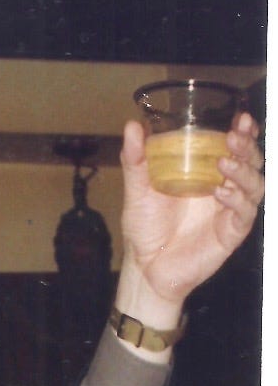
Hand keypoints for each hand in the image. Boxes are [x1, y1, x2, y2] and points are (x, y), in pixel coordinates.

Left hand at [114, 112, 264, 330]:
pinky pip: (244, 213)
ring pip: (254, 184)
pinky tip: (221, 193)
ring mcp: (229, 211)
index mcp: (207, 174)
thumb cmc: (145, 227)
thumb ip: (136, 159)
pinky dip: (236, 200)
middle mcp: (224, 188)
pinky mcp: (230, 233)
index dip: (244, 132)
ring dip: (243, 171)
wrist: (145, 266)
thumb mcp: (138, 190)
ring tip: (223, 164)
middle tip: (233, 137)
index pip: (235, 148)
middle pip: (251, 162)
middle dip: (247, 147)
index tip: (240, 118)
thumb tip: (132, 125)